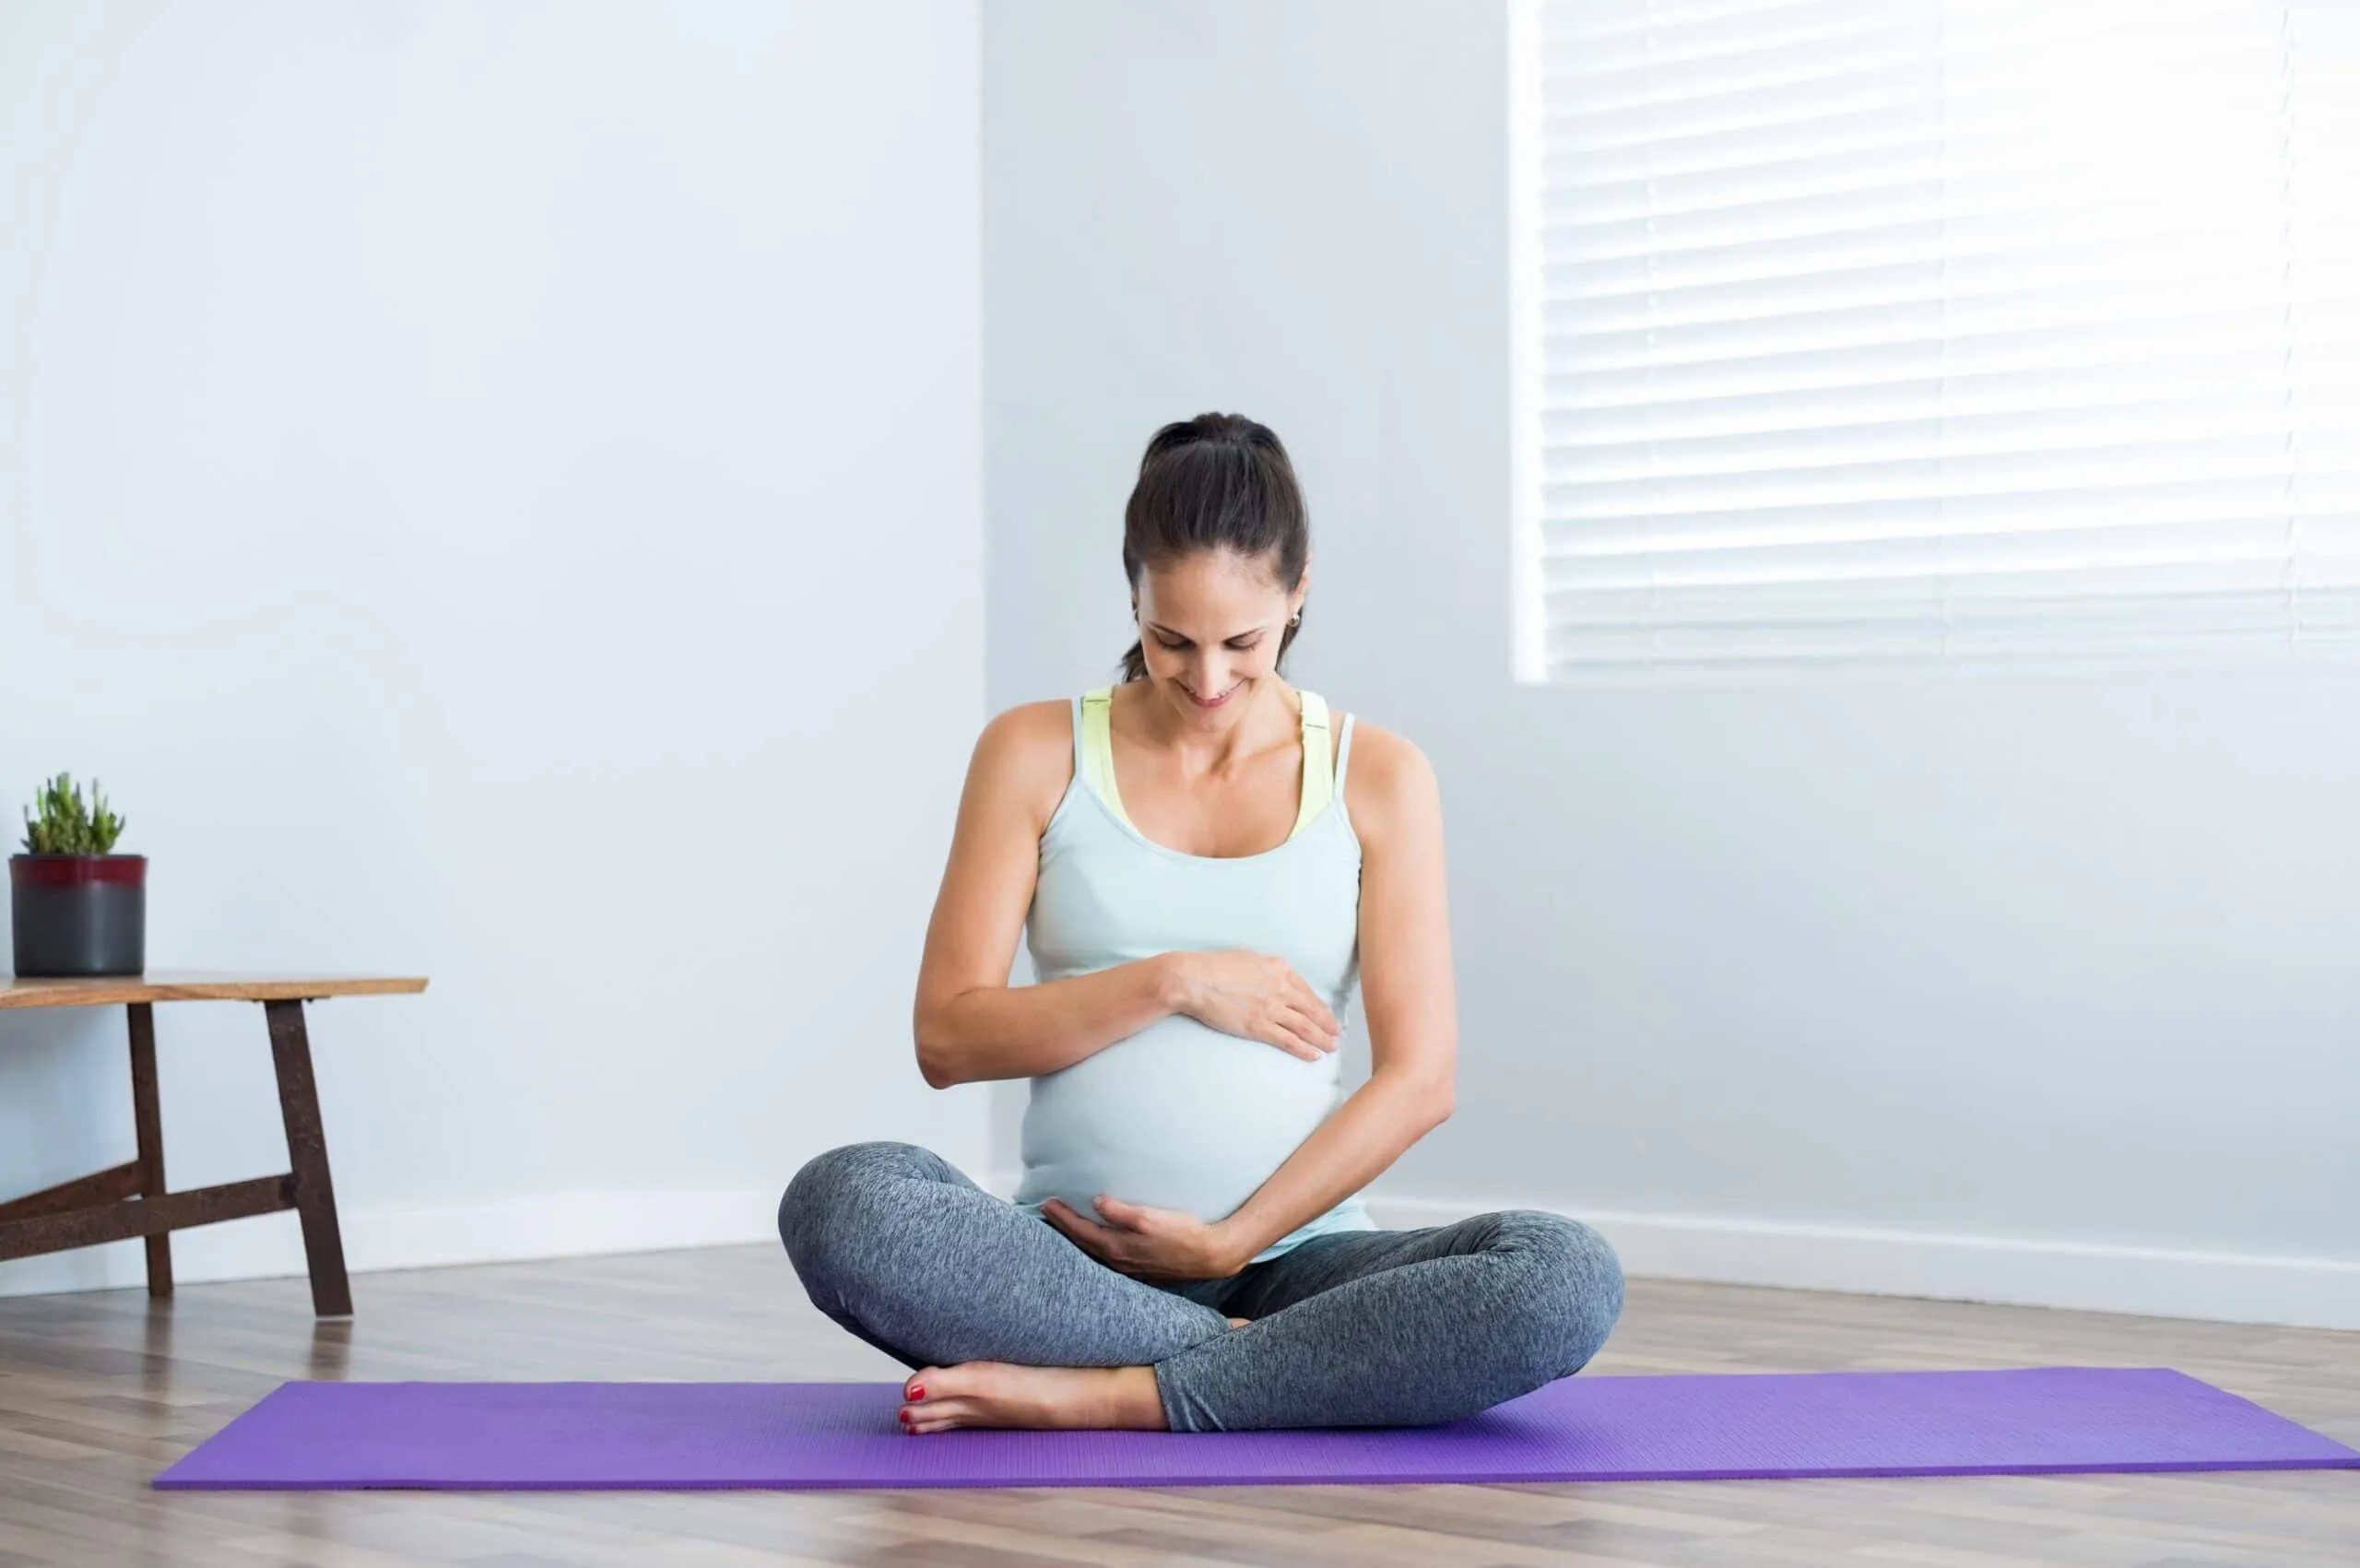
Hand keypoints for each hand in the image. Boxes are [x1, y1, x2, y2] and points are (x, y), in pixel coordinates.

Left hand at [1039, 1194, 1244, 1281]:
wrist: (1210, 1255)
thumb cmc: (1182, 1233)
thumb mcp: (1150, 1218)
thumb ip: (1121, 1211)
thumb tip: (1096, 1202)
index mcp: (1118, 1247)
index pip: (1081, 1231)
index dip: (1063, 1217)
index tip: (1047, 1204)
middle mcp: (1119, 1261)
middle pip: (1083, 1244)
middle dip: (1064, 1228)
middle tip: (1048, 1212)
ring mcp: (1130, 1268)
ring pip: (1094, 1252)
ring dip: (1079, 1238)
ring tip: (1067, 1226)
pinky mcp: (1141, 1268)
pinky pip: (1108, 1257)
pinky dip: (1095, 1246)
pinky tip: (1097, 1241)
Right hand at [1165, 949, 1341, 1060]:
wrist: (1195, 979)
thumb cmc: (1215, 966)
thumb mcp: (1249, 958)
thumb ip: (1267, 969)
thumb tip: (1275, 977)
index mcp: (1280, 969)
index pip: (1307, 991)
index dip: (1320, 1006)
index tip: (1326, 1015)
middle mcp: (1281, 988)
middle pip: (1312, 1010)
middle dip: (1327, 1024)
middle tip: (1336, 1034)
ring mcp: (1271, 1008)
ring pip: (1305, 1027)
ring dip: (1321, 1039)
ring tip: (1331, 1047)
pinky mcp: (1259, 1026)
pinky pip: (1289, 1040)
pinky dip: (1304, 1049)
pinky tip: (1313, 1055)